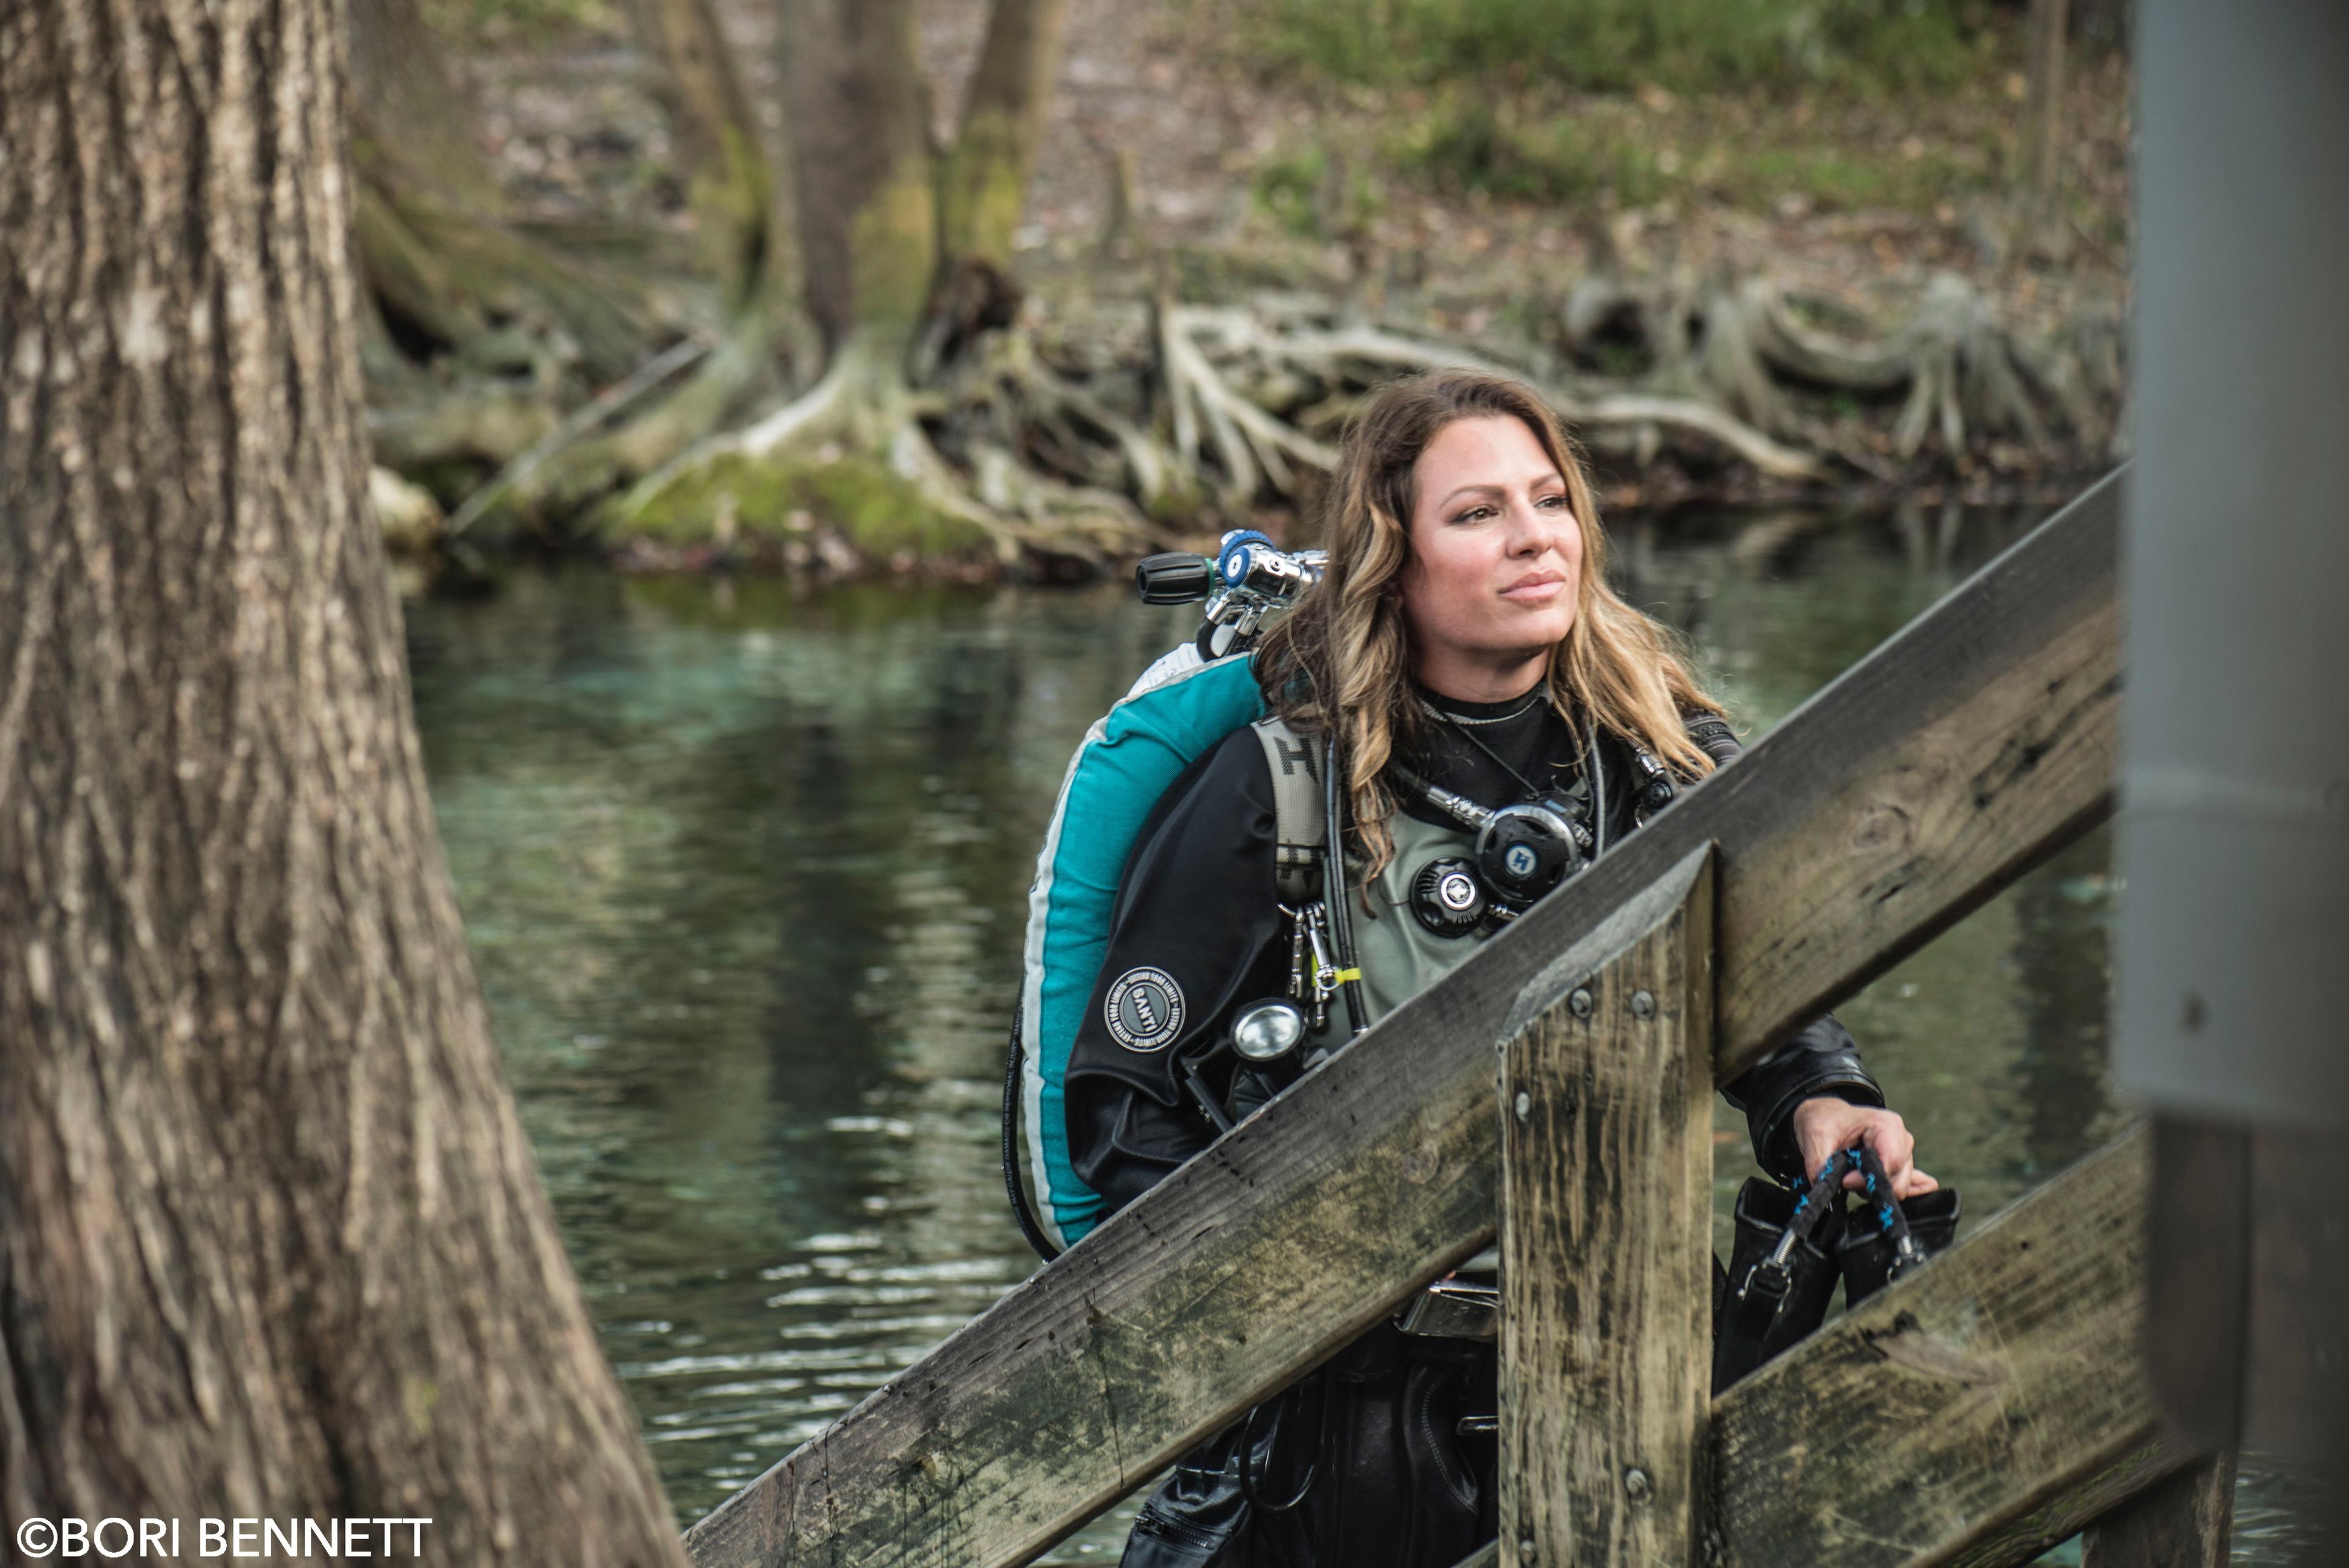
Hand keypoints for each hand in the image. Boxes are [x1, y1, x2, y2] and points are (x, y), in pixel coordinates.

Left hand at [1789, 1098, 1938, 1199]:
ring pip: (1899, 1187)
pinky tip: (1886, 1195)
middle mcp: (1902, 1139)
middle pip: (1899, 1180)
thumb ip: (1821, 1163)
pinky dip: (1894, 1192)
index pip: (1891, 1163)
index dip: (1868, 1179)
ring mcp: (1904, 1152)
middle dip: (1870, 1187)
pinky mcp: (1901, 1165)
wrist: (1826, 1115)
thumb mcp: (1816, 1136)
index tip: (1845, 1181)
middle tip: (1845, 1179)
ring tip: (1852, 1175)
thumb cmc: (1825, 1120)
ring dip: (1873, 1189)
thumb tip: (1824, 1189)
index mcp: (1887, 1125)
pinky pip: (1910, 1186)